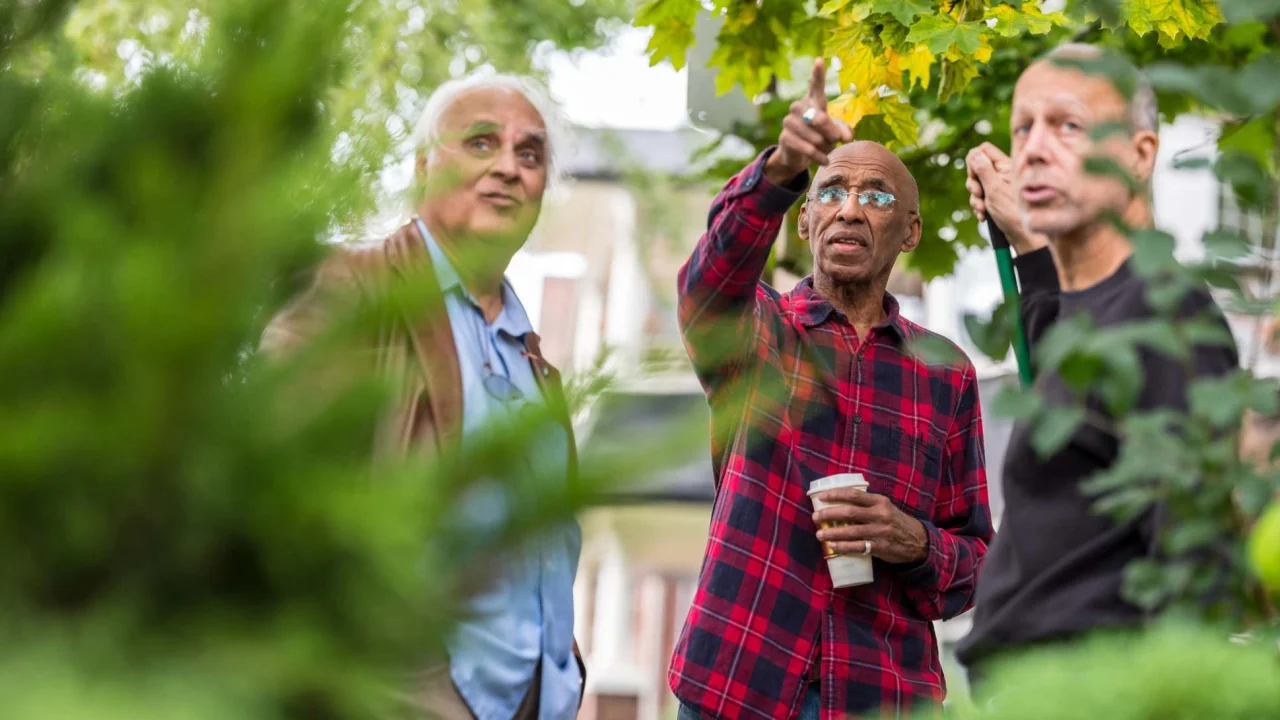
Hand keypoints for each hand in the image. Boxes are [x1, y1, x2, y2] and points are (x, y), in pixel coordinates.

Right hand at [764, 57, 852, 186]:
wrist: (799, 157)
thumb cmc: (821, 138)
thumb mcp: (835, 134)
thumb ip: (843, 131)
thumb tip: (845, 137)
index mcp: (813, 101)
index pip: (815, 85)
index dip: (817, 74)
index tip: (819, 61)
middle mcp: (798, 107)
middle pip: (818, 115)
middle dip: (829, 130)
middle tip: (835, 139)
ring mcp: (789, 121)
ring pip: (812, 133)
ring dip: (823, 144)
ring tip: (827, 149)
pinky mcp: (785, 137)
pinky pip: (805, 147)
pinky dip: (817, 155)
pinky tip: (824, 160)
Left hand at [812, 489, 928, 564]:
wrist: (918, 541)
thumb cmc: (896, 521)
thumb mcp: (885, 507)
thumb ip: (867, 503)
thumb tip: (840, 500)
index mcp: (880, 501)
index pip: (854, 494)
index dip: (835, 494)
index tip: (821, 496)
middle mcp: (880, 515)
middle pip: (849, 512)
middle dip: (829, 514)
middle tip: (816, 517)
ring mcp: (880, 531)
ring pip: (851, 531)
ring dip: (832, 532)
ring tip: (819, 534)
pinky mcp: (880, 547)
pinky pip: (858, 547)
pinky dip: (843, 546)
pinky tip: (833, 546)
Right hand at [965, 142, 1047, 255]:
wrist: (1023, 236)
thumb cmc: (1012, 213)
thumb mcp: (994, 190)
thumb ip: (984, 170)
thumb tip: (975, 154)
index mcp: (1006, 166)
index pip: (984, 149)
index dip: (974, 160)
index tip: (975, 176)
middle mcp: (1004, 173)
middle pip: (978, 167)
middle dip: (973, 183)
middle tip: (978, 194)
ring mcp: (1001, 185)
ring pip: (978, 184)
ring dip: (975, 198)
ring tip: (982, 209)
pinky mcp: (998, 197)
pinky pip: (982, 196)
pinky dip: (980, 205)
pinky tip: (984, 216)